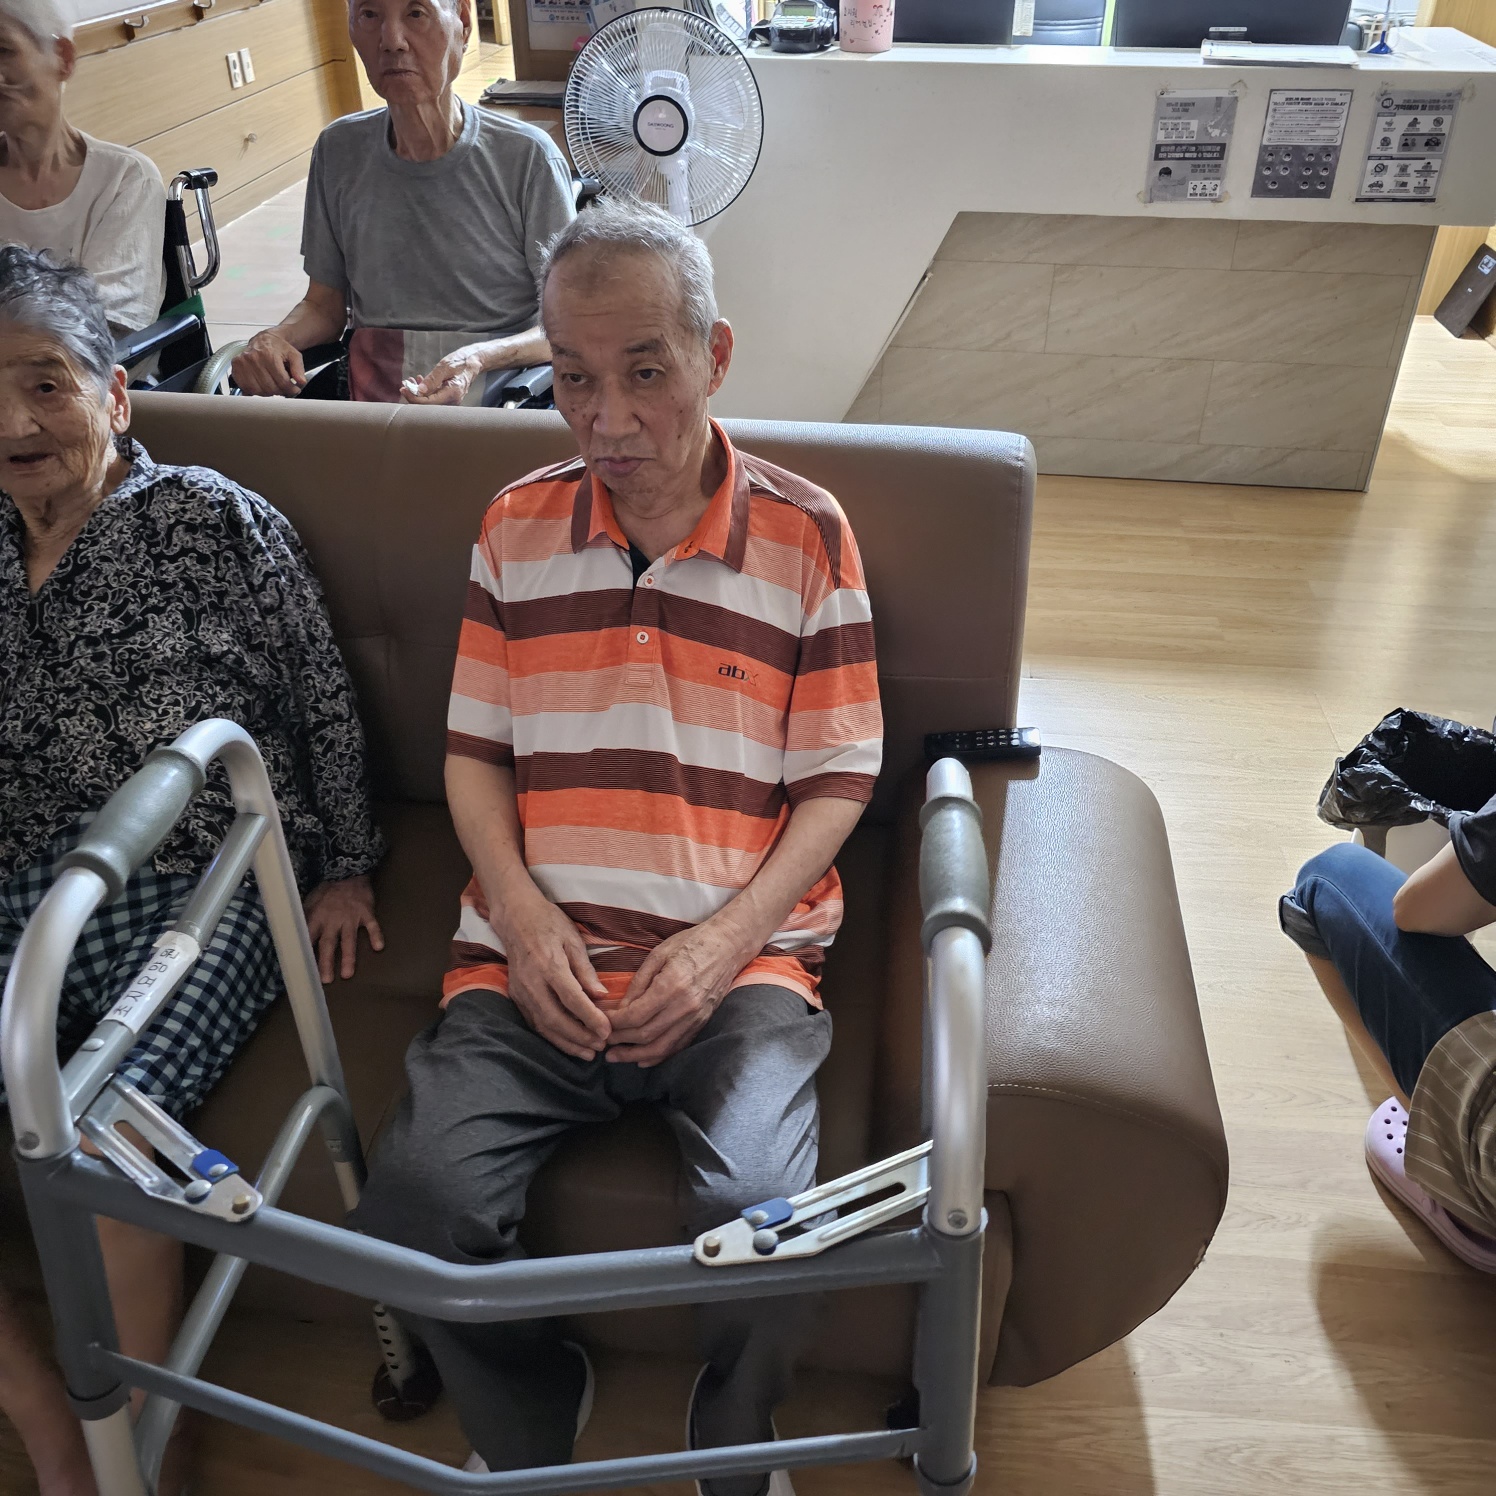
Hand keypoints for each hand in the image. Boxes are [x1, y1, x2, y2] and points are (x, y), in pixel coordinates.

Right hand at [231, 331, 307, 396]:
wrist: (264, 339)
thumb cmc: (279, 348)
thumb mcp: (294, 355)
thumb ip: (299, 368)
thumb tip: (301, 382)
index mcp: (268, 354)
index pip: (282, 382)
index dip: (291, 389)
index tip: (294, 390)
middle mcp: (253, 358)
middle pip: (270, 388)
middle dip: (280, 392)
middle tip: (284, 389)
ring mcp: (242, 363)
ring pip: (258, 390)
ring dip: (268, 393)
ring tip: (274, 387)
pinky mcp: (235, 368)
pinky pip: (246, 388)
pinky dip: (255, 391)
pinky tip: (262, 386)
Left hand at [304, 875, 383, 981]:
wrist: (348, 872)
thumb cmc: (326, 891)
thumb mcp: (310, 902)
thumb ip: (305, 919)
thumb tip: (293, 935)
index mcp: (317, 918)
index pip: (308, 939)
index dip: (305, 954)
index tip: (302, 969)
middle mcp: (333, 920)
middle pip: (328, 944)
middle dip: (326, 962)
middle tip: (326, 980)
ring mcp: (351, 918)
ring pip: (349, 940)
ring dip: (348, 957)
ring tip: (348, 974)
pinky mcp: (366, 913)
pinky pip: (372, 926)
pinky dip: (376, 936)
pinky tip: (379, 947)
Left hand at [401, 346, 484, 405]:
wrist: (472, 362)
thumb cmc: (461, 362)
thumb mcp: (445, 367)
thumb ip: (432, 379)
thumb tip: (420, 391)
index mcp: (453, 393)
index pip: (429, 403)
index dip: (414, 398)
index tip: (403, 389)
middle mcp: (452, 400)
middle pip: (428, 405)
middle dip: (414, 396)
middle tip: (404, 385)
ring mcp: (450, 400)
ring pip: (430, 402)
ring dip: (418, 393)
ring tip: (410, 381)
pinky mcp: (448, 397)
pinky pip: (433, 398)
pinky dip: (424, 391)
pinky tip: (419, 382)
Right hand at [500, 889, 612, 1059]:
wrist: (516, 917)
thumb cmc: (549, 923)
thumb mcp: (573, 939)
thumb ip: (586, 970)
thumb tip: (602, 996)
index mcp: (549, 965)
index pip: (571, 998)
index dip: (590, 1018)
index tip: (607, 1031)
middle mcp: (531, 982)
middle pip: (555, 1018)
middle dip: (578, 1036)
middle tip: (600, 1046)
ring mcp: (520, 991)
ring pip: (542, 1025)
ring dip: (565, 1042)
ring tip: (587, 1053)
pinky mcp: (515, 996)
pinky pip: (533, 1022)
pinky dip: (551, 1037)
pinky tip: (567, 1043)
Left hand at [606, 918, 754, 1067]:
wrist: (728, 946)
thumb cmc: (692, 943)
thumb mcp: (659, 954)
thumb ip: (638, 983)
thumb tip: (620, 1008)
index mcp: (672, 985)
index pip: (635, 1015)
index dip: (614, 1023)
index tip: (600, 1023)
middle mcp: (685, 1006)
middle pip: (645, 1034)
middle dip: (620, 1041)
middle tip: (602, 1042)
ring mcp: (696, 1018)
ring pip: (661, 1047)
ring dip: (635, 1055)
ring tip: (616, 1057)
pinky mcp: (703, 1023)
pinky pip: (677, 1046)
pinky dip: (658, 1056)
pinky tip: (642, 1059)